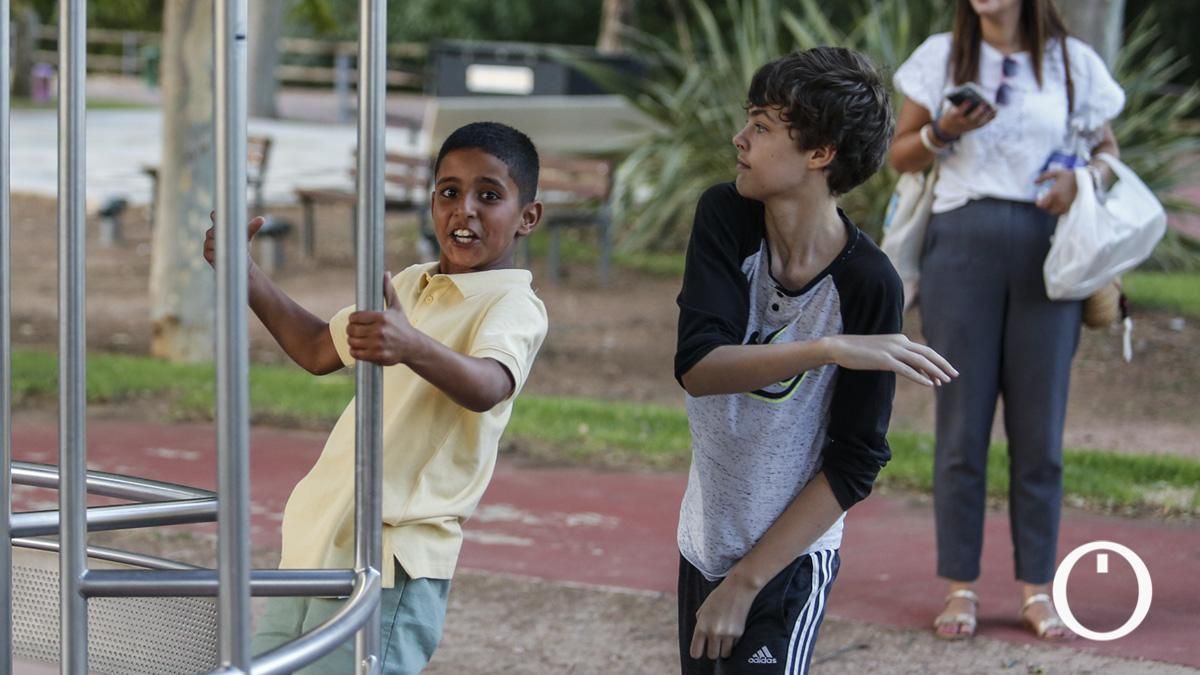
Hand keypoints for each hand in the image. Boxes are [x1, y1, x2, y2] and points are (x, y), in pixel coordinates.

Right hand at [203, 213, 264, 267]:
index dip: (214, 216)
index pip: (215, 218)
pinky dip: (216, 253)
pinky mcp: (207, 254)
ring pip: (210, 242)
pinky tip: (224, 254)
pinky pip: (209, 252)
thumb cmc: (243, 246)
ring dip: (219, 245)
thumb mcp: (247, 235)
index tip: (214, 215)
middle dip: (218, 233)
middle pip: (211, 231)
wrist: (241, 262)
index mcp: (222, 226)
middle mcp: (213, 234)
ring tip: (228, 247)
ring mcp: (208, 244)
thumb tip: (262, 219)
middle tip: (227, 237)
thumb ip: (252, 227)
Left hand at [346, 272, 415, 364]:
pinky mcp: (377, 356)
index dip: (352, 319)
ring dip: (352, 341)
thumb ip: (388, 290)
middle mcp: (380, 331)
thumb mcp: (396, 307)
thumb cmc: (402, 325)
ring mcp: (378, 344)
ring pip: (352, 342)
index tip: (355, 321)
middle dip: (351, 330)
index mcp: (382, 317)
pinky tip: (359, 348)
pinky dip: (355, 351)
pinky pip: (356, 353)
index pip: (355, 317)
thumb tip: (385, 273)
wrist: (413, 346)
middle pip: (352, 329)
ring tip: (356, 339)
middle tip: (354, 331)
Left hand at [689, 576, 757, 660]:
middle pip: (712, 656)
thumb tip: (701, 640)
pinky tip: (732, 631)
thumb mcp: (703, 609)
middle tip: (714, 643)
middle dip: (712, 651)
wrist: (738, 588)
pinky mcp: (739, 634)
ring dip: (723, 649)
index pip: (696, 652)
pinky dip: (733, 643)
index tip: (700, 649)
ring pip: (724, 655)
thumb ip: (700, 624)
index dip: (697, 652)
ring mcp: (727, 634)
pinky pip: (734, 646)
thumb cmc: (719, 597)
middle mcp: (714, 632)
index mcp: (701, 626)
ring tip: (724, 639)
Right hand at [824, 334, 957, 386]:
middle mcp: (899, 342)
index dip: (936, 362)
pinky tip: (929, 384)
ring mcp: (892, 350)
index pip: (923, 350)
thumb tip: (907, 367)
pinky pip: (907, 370)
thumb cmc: (857, 351)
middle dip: (943, 364)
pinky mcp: (884, 360)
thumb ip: (895, 356)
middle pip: (927, 353)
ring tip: (945, 381)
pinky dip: (920, 377)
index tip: (944, 373)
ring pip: (920, 361)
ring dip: (935, 371)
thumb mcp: (880, 351)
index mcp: (899, 339)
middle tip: (954, 375)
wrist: (839, 347)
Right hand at [936, 100, 995, 137]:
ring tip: (992, 107)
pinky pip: (984, 123)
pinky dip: (990, 117)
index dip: (963, 107)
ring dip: (986, 115)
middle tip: (984, 103)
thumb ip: (961, 102)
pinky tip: (995, 110)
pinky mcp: (975, 128)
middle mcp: (962, 123)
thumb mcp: (953, 107)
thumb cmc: (953, 112)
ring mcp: (969, 126)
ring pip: (979, 122)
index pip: (958, 113)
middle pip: (971, 118)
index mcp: (954, 117)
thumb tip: (974, 96)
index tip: (968, 100)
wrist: (950, 128)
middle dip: (978, 111)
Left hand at [1035, 168, 1077, 215]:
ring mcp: (1065, 204)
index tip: (1038, 200)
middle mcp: (1059, 201)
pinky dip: (1058, 210)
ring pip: (1054, 212)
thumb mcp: (1055, 173)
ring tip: (1051, 203)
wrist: (1082, 178)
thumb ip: (1044, 177)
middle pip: (1047, 210)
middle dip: (1044, 206)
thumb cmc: (1067, 175)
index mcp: (1054, 193)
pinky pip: (1062, 212)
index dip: (1038, 203)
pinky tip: (1058, 205)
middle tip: (1045, 202)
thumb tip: (1035, 182)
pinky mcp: (1070, 205)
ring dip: (1051, 209)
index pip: (1042, 205)